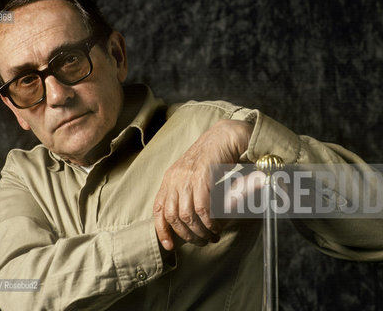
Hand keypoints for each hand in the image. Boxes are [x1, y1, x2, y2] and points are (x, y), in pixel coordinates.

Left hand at [153, 119, 252, 250]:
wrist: (224, 136)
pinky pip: (201, 207)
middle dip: (187, 235)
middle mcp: (174, 178)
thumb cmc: (211, 159)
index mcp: (169, 178)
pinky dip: (209, 221)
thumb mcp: (193, 176)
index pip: (158, 209)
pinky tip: (216, 226)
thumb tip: (188, 222)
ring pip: (187, 215)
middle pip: (172, 216)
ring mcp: (186, 176)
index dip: (161, 230)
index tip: (169, 246)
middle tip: (201, 242)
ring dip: (200, 231)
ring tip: (212, 236)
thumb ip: (187, 195)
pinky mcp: (201, 176)